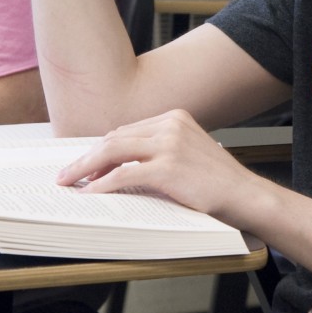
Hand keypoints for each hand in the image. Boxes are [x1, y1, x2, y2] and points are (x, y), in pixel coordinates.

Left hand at [55, 109, 259, 224]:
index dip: (101, 149)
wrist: (245, 195)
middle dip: (87, 158)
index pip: (126, 131)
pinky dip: (102, 184)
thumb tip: (119, 165)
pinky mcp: (168, 167)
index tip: (85, 165)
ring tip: (70, 182)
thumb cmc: (217, 182)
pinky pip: (124, 174)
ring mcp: (169, 144)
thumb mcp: (187, 153)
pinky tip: (91, 192)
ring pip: (113, 151)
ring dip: (85, 168)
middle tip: (66, 174)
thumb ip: (159, 150)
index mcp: (174, 117)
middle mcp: (170, 124)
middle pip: (115, 138)